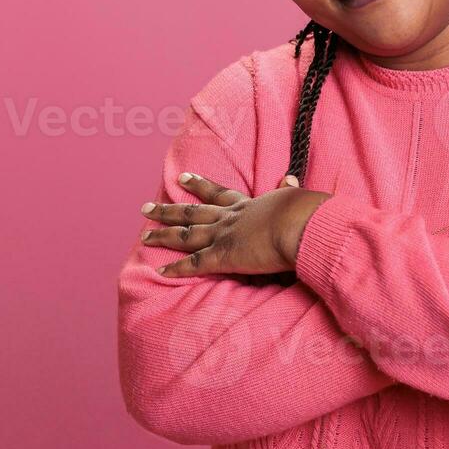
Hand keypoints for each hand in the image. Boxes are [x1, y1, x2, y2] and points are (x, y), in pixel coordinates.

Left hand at [141, 173, 330, 277]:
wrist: (300, 224)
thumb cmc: (304, 215)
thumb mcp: (296, 200)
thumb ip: (289, 193)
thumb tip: (290, 180)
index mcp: (249, 205)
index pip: (219, 194)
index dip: (200, 186)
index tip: (183, 178)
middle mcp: (231, 218)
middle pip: (193, 213)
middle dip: (169, 210)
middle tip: (146, 207)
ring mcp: (224, 236)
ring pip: (186, 235)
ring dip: (164, 235)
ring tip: (144, 235)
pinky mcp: (224, 256)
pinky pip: (195, 264)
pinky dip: (177, 267)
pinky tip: (160, 269)